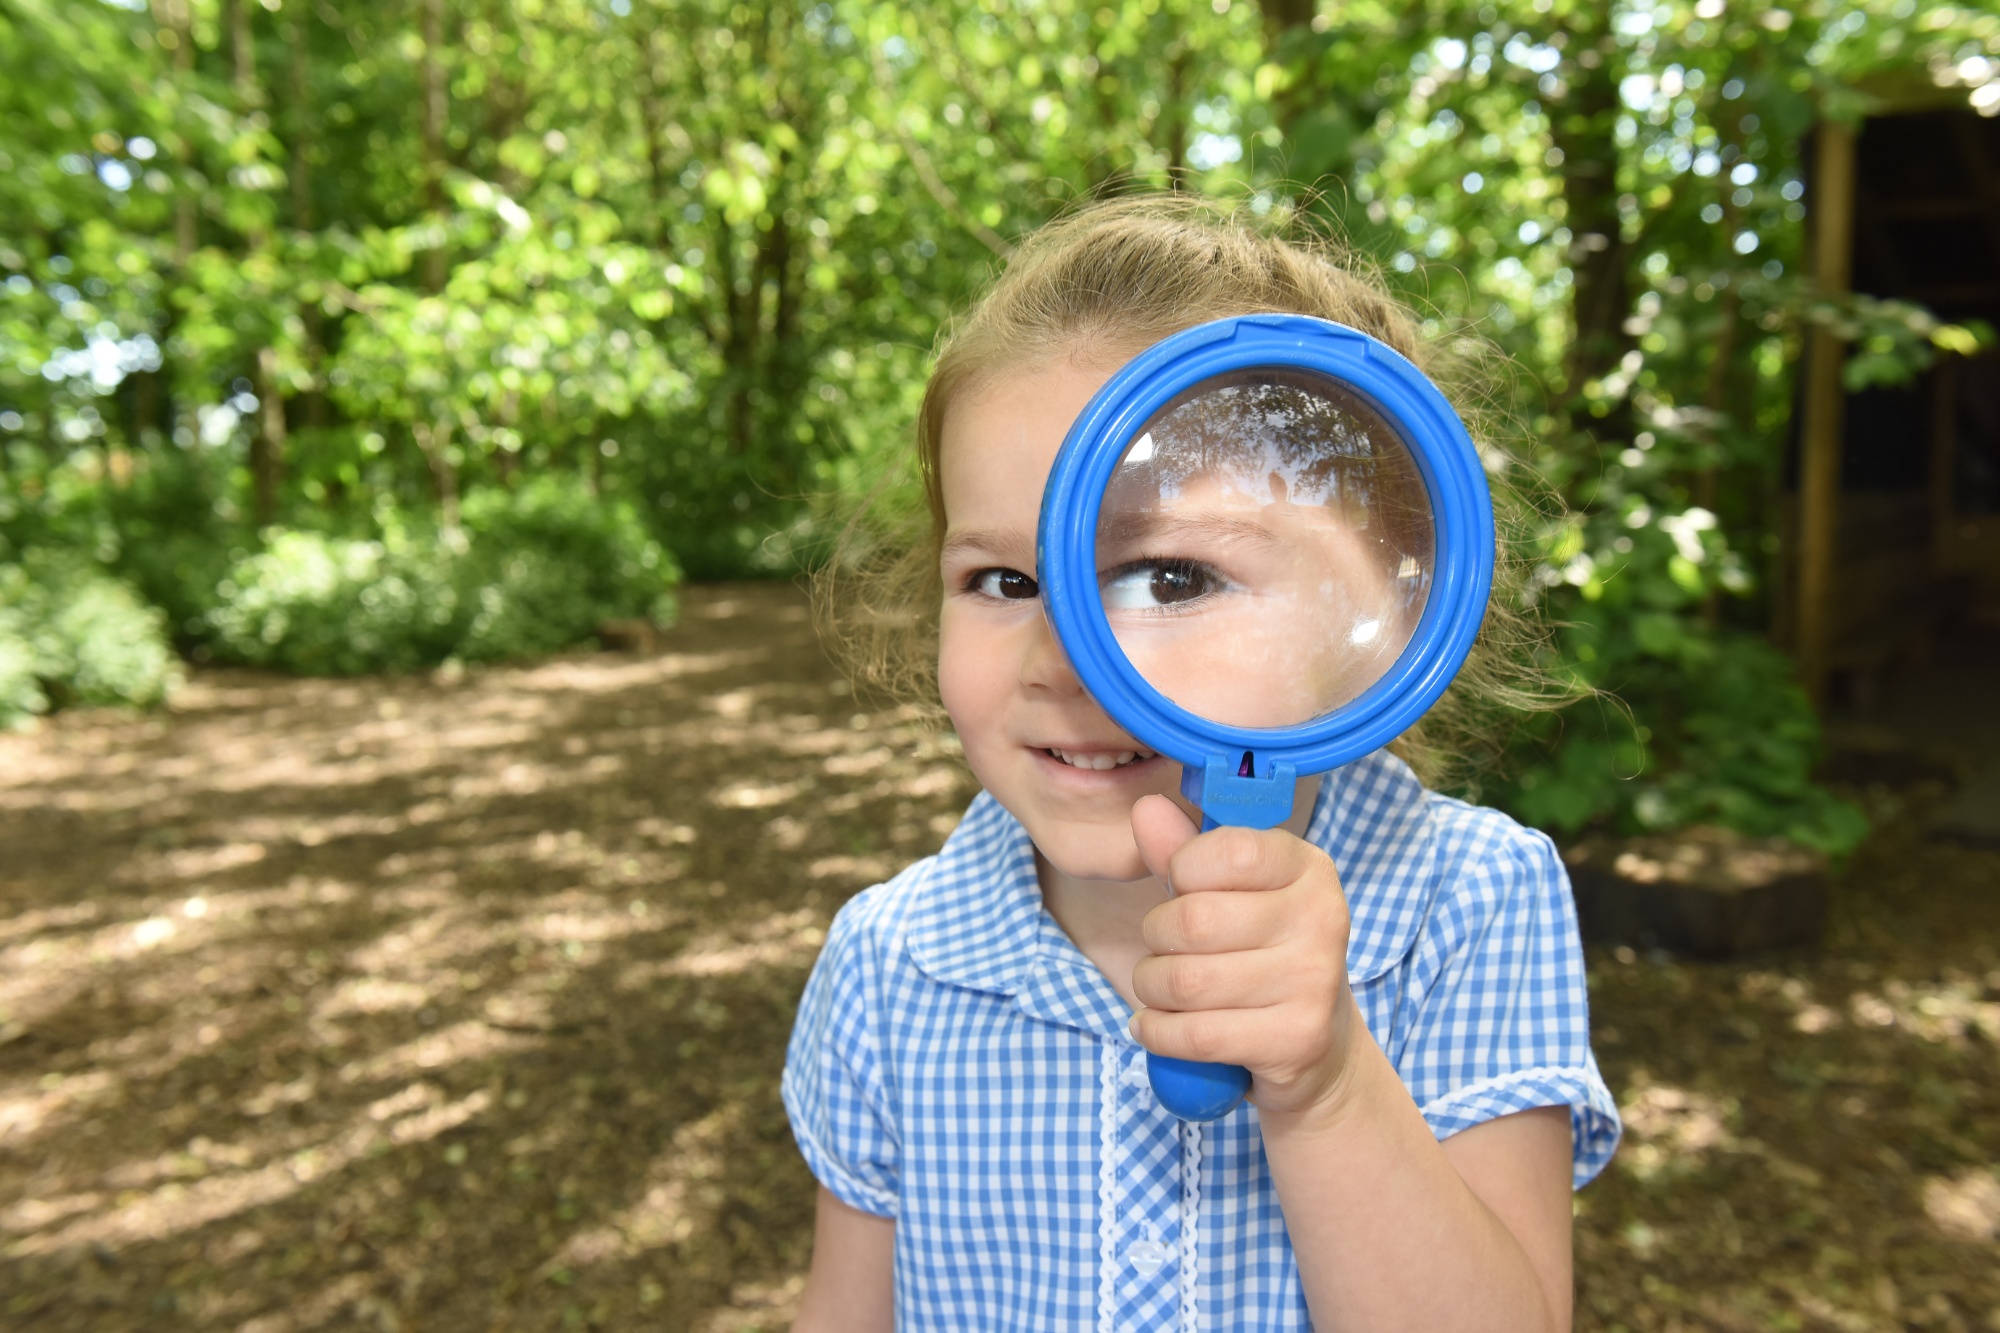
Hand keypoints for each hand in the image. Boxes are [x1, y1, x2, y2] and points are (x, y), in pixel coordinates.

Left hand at [1126, 794, 1360, 1121]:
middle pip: (1193, 921)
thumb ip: (1184, 853)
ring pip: (1186, 981)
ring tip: (1160, 988)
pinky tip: (1155, 1026)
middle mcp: (1321, 918)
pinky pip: (1194, 1035)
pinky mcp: (1296, 1039)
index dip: (1183, 871)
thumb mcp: (1228, 896)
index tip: (1183, 889)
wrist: (1317, 1045)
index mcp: (1308, 868)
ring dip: (1152, 988)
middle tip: (1165, 949)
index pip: (1228, 851)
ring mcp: (1313, 981)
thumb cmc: (1260, 954)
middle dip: (1156, 938)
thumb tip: (1146, 808)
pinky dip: (1157, 1032)